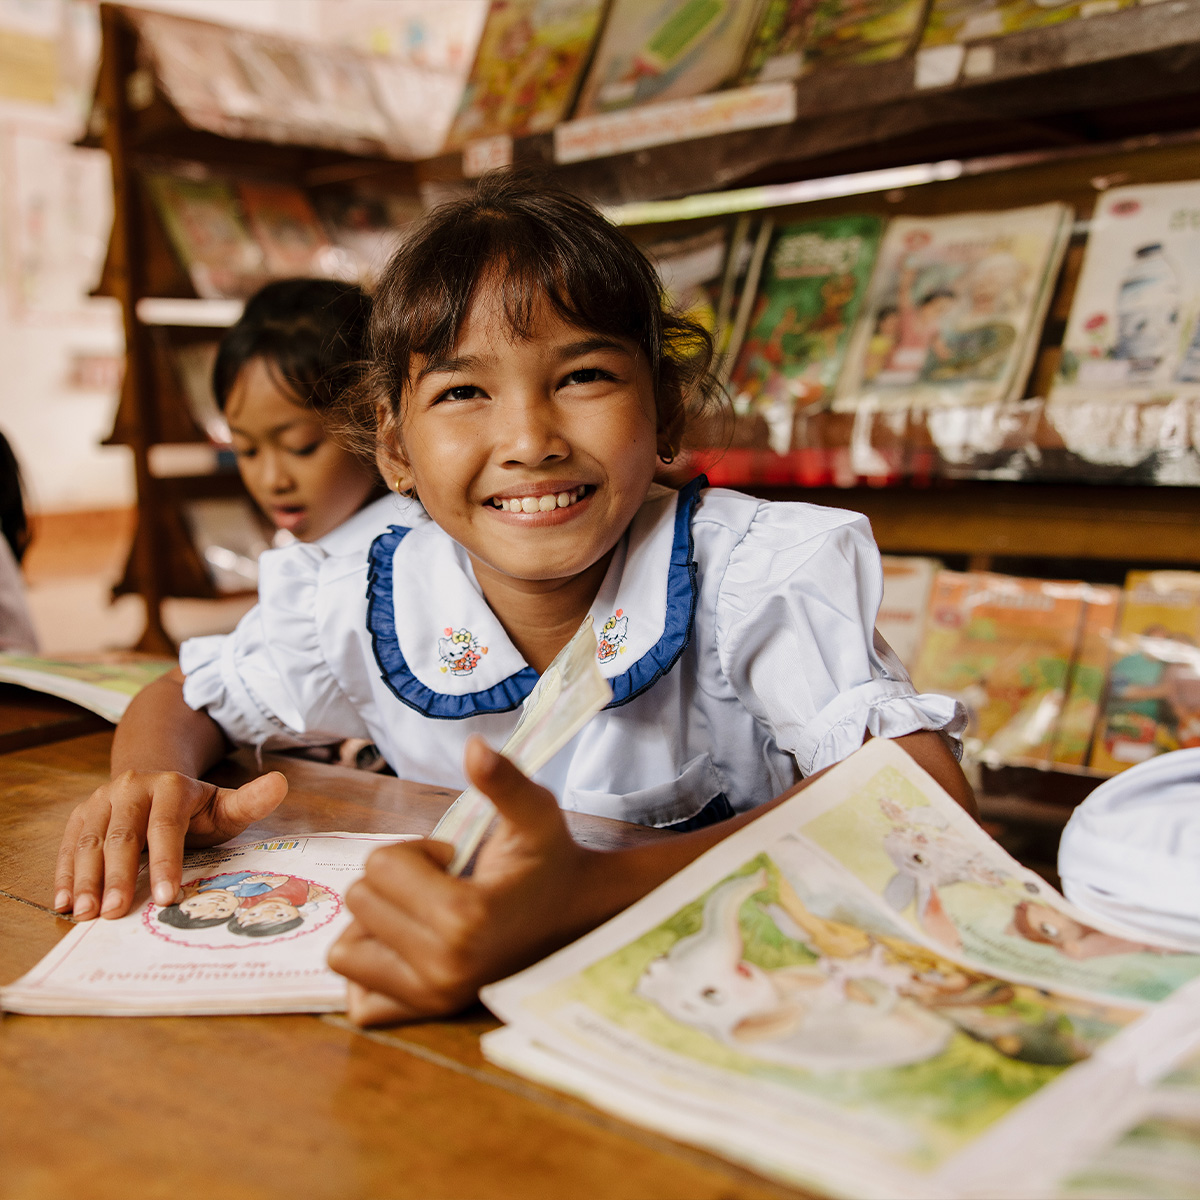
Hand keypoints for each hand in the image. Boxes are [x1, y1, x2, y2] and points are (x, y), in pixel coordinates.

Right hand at [54, 769, 287, 920]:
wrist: (156, 784)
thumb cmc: (197, 808)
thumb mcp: (226, 805)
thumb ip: (251, 802)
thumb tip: (282, 784)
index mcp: (170, 787)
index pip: (166, 827)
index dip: (166, 862)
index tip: (167, 898)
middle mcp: (131, 789)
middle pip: (122, 836)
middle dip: (119, 877)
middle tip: (115, 913)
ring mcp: (101, 801)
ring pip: (89, 842)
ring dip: (85, 879)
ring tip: (86, 914)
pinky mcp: (81, 815)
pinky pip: (68, 845)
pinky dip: (64, 874)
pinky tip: (64, 902)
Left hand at [328, 736, 600, 1025]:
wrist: (579, 917)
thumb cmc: (550, 860)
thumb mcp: (534, 812)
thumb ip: (503, 780)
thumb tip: (474, 745)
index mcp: (463, 918)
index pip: (380, 866)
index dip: (417, 852)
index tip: (456, 862)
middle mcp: (443, 967)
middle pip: (360, 901)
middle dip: (396, 883)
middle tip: (446, 886)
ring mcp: (432, 997)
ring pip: (347, 948)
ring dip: (378, 923)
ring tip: (428, 915)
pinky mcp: (425, 1014)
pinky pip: (359, 1000)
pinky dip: (373, 970)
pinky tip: (409, 948)